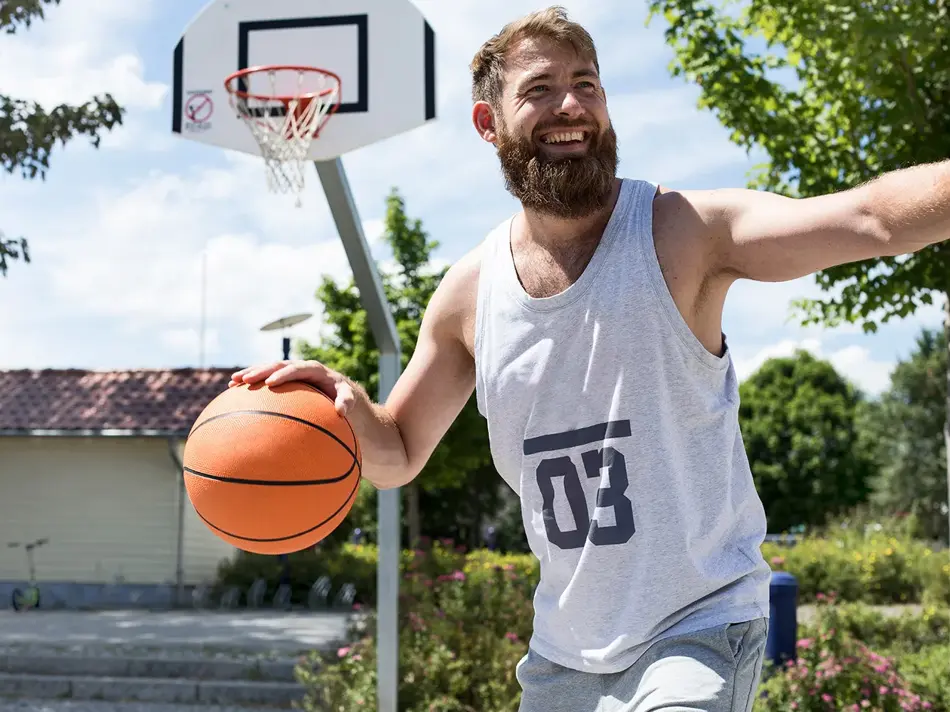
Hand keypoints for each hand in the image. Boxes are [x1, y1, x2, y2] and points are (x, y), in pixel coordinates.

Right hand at [229, 360, 358, 415]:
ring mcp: (288, 371)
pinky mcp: (281, 378)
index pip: (297, 369)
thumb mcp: (349, 397)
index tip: (271, 383)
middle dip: (261, 371)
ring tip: (233, 382)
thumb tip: (341, 411)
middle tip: (245, 380)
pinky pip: (263, 378)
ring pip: (266, 369)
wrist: (337, 390)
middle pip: (277, 365)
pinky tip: (233, 390)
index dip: (283, 374)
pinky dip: (250, 382)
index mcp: (314, 369)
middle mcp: (299, 367)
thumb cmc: (342, 395)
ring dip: (250, 374)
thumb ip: (347, 401)